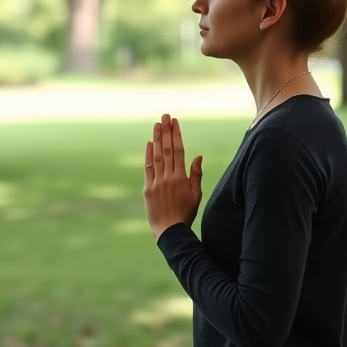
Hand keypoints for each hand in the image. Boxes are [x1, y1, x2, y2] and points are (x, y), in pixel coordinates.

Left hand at [143, 114, 202, 239]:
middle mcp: (168, 177)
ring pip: (156, 156)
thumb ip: (196, 175)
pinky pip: (147, 168)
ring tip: (156, 124)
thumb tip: (199, 156)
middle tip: (165, 116)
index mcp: (181, 178)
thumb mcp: (196, 195)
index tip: (175, 122)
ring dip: (156, 139)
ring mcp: (157, 182)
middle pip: (167, 149)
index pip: (178, 151)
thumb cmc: (186, 212)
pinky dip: (148, 155)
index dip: (176, 135)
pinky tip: (149, 143)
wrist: (170, 230)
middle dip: (166, 131)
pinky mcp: (147, 188)